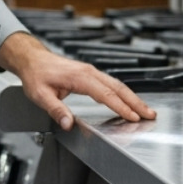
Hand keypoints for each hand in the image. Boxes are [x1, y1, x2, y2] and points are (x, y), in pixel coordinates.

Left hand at [0, 33, 156, 130]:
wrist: (32, 59)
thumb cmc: (36, 75)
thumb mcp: (40, 95)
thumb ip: (56, 110)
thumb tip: (67, 123)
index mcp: (80, 77)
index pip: (105, 95)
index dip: (121, 107)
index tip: (133, 117)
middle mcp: (89, 72)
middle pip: (118, 88)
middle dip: (136, 102)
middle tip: (150, 115)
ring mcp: (91, 72)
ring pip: (117, 85)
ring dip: (132, 98)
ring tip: (145, 110)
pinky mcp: (90, 74)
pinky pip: (111, 84)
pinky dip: (123, 93)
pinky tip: (129, 102)